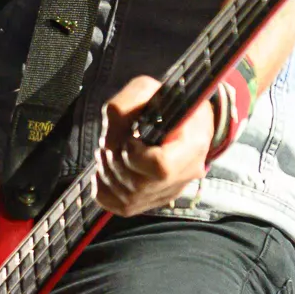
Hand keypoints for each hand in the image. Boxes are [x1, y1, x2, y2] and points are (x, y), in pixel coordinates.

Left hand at [92, 75, 212, 215]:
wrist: (181, 125)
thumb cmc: (165, 106)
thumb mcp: (149, 90)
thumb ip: (126, 105)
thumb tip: (109, 133)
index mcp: (192, 148)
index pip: (160, 167)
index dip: (134, 152)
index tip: (132, 137)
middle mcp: (182, 178)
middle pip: (136, 183)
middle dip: (114, 157)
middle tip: (117, 139)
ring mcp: (164, 195)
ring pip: (122, 194)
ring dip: (107, 168)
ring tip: (115, 149)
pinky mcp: (146, 203)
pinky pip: (111, 202)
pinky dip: (102, 183)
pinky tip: (111, 166)